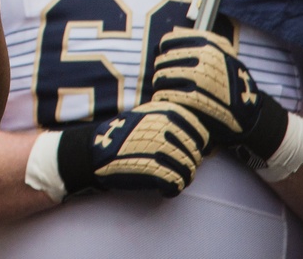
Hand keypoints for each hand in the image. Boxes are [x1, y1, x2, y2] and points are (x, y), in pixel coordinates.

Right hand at [57, 102, 208, 197]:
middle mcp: (168, 126)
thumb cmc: (124, 136)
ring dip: (180, 179)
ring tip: (165, 178)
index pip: (201, 134)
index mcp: (168, 111)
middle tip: (169, 169)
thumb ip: (174, 123)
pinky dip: (171, 190)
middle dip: (187, 165)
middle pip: (196, 154)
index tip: (177, 153)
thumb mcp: (149, 117)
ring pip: (189, 171)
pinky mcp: (155, 169)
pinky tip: (160, 187)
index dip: (193, 148)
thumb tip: (207, 142)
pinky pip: (177, 185)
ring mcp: (162, 147)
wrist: (94, 151)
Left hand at [151, 29, 287, 160]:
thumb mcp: (224, 55)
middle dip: (162, 69)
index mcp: (208, 44)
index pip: (169, 41)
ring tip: (166, 89)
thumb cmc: (231, 84)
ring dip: (160, 84)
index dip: (165, 51)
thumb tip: (172, 34)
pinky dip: (162, 97)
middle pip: (162, 60)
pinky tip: (167, 100)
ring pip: (160, 76)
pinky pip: (163, 93)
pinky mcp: (192, 97)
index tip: (167, 57)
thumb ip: (201, 43)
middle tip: (167, 77)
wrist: (247, 115)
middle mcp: (202, 58)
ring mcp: (197, 77)